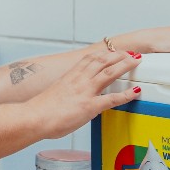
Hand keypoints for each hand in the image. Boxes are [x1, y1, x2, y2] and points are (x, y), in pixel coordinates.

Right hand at [27, 50, 141, 139]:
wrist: (33, 117)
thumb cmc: (39, 111)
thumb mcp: (54, 95)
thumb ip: (65, 93)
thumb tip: (68, 99)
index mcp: (69, 76)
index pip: (89, 59)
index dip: (103, 54)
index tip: (111, 51)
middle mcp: (79, 80)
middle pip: (102, 61)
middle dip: (118, 55)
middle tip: (130, 53)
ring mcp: (85, 92)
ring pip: (110, 73)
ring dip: (125, 65)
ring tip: (136, 61)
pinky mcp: (90, 106)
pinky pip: (113, 98)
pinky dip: (127, 94)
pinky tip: (136, 91)